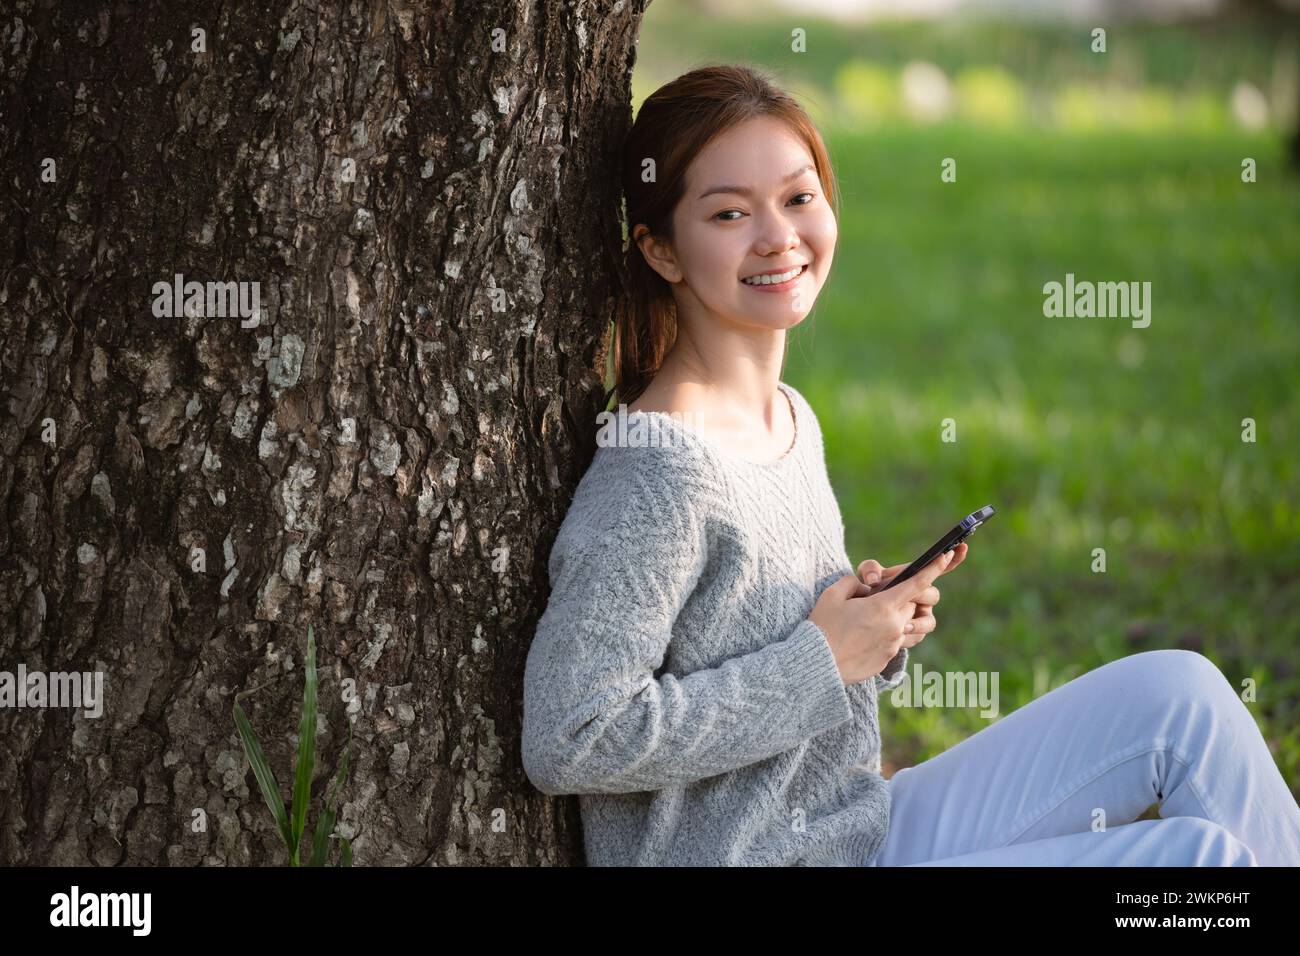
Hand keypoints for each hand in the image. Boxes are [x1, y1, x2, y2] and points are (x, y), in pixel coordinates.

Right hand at [811, 548, 957, 684]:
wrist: (816, 665)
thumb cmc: (822, 627)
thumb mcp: (832, 595)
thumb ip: (853, 583)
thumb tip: (866, 588)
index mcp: (883, 606)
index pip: (917, 583)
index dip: (934, 568)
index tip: (946, 555)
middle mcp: (894, 626)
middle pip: (911, 604)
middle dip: (899, 598)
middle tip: (873, 599)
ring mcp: (893, 644)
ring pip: (906, 624)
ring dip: (896, 618)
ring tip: (871, 620)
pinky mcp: (887, 659)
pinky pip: (896, 641)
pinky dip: (886, 635)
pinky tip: (864, 637)